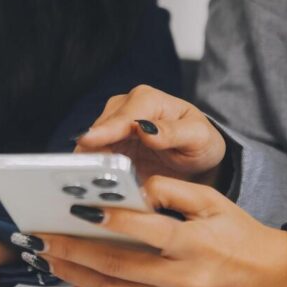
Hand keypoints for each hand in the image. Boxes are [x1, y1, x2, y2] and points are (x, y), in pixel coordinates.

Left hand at [31, 176, 286, 286]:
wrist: (274, 283)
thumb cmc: (239, 237)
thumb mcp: (213, 202)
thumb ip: (172, 191)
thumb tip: (132, 191)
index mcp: (197, 245)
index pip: (146, 231)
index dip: (111, 221)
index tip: (78, 211)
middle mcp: (185, 280)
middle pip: (118, 266)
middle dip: (73, 250)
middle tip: (40, 237)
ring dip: (75, 273)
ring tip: (47, 256)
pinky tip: (76, 276)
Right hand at [75, 85, 226, 185]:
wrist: (197, 158)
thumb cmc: (200, 143)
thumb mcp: (198, 137)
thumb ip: (173, 133)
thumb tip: (145, 129)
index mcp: (147, 100)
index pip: (121, 118)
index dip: (103, 131)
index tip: (86, 141)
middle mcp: (124, 109)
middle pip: (99, 131)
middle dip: (93, 153)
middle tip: (88, 177)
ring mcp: (112, 128)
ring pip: (90, 146)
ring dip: (89, 165)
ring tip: (89, 187)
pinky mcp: (107, 147)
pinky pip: (93, 160)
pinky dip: (91, 172)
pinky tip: (93, 187)